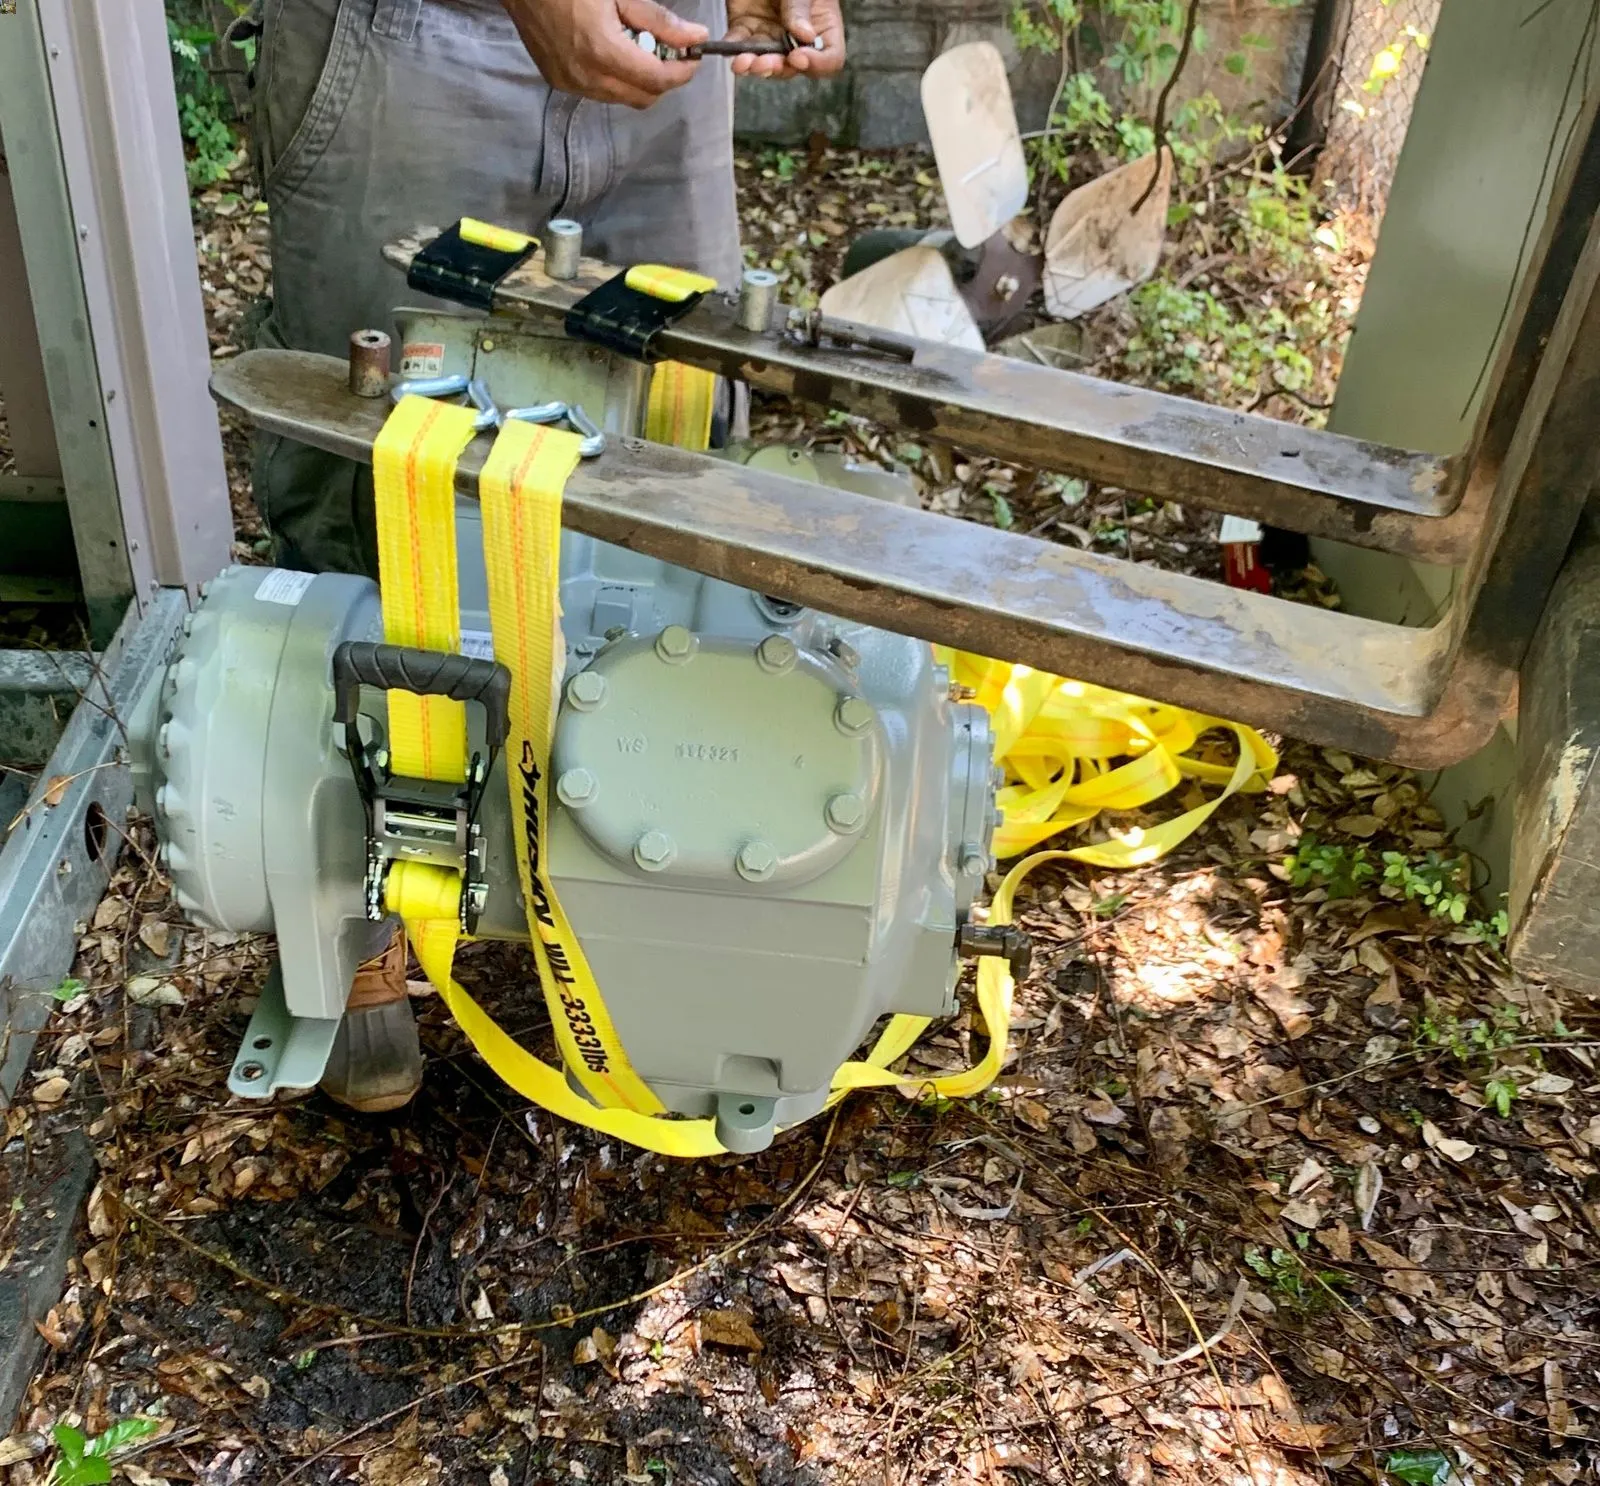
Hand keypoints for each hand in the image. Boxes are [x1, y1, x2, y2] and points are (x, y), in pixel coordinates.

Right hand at [502, 0, 705, 107]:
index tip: (693, 56)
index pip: (657, 80)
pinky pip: (601, 93)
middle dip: (663, 79)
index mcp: (603, 51)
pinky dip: (616, 79)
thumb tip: (695, 38)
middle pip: (644, 97)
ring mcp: (571, 84)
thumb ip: (659, 21)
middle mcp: (587, 77)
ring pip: (623, 98)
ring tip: (639, 48)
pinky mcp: (560, 83)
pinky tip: (613, 52)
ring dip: (639, 80)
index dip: (682, 71)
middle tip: (670, 53)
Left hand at [723, 0, 844, 77]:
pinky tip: (728, 51)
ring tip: (743, 62)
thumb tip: (804, 36)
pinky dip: (732, 48)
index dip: (816, 64)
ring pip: (764, 60)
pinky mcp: (746, 27)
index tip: (799, 57)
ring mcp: (771, 35)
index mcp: (822, 27)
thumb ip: (801, 8)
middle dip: (776, 67)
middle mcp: (797, 37)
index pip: (829, 58)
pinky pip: (739, 43)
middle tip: (764, 63)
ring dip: (752, 64)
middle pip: (791, 66)